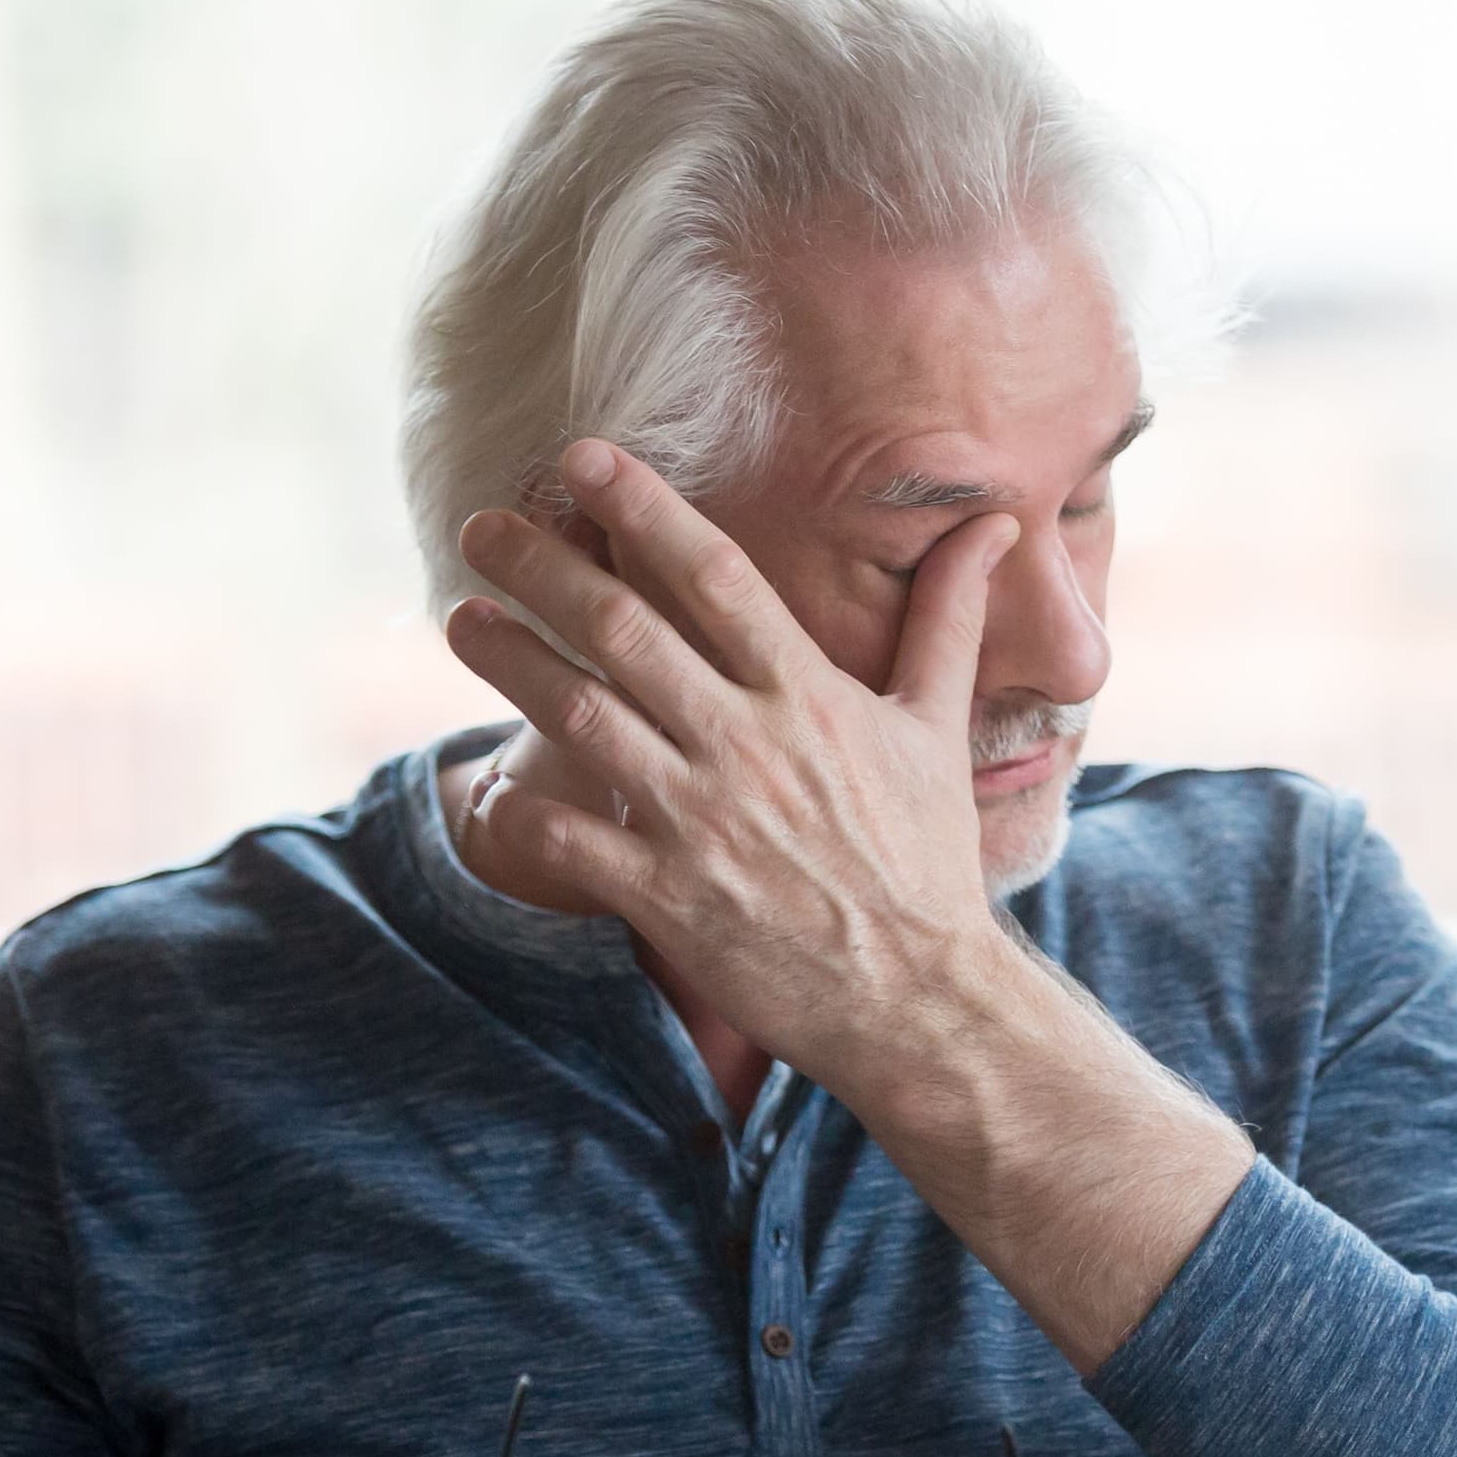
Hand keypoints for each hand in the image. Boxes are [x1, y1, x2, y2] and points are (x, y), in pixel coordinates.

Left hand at [444, 439, 1026, 1089]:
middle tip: (479, 525)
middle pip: (621, 628)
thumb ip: (947, 620)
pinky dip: (520, 804)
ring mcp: (700, 820)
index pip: (713, 574)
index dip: (642, 507)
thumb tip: (994, 527)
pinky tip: (488, 777)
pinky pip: (567, 838)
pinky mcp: (667, 895)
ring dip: (508, 659)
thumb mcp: (938, 729)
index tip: (582, 458)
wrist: (919, 998)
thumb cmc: (927, 861)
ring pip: (579, 715)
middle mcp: (746, 744)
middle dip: (540, 566)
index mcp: (807, 694)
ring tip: (461, 617)